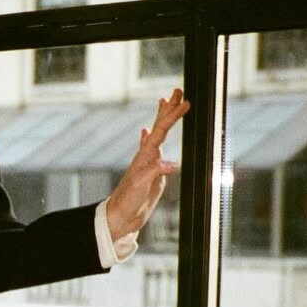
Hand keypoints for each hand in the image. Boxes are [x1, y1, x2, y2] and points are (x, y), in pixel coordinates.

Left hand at [106, 87, 190, 241]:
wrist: (120, 217)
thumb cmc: (128, 201)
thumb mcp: (142, 186)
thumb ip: (155, 172)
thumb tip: (173, 164)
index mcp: (145, 156)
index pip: (161, 131)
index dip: (173, 116)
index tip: (185, 102)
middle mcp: (147, 155)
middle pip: (159, 126)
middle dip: (169, 108)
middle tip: (178, 90)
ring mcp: (149, 162)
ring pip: (157, 134)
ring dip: (163, 117)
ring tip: (166, 101)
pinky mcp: (151, 172)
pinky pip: (153, 149)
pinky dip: (150, 137)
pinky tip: (146, 131)